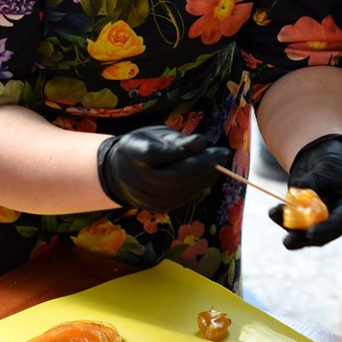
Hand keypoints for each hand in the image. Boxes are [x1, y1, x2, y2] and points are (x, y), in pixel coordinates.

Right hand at [97, 125, 231, 211]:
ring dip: (206, 176)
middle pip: (175, 175)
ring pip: (181, 189)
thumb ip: (177, 140)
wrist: (118, 174)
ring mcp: (148, 197)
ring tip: (220, 164)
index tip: (207, 142)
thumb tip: (202, 143)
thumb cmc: (140, 147)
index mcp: (134, 155)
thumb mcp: (154, 134)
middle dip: (203, 165)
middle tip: (224, 154)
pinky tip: (210, 174)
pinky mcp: (158, 207)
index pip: (161, 154)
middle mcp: (139, 180)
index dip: (186, 150)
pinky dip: (199, 185)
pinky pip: (182, 197)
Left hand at [268, 134, 341, 248]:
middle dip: (303, 238)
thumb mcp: (326, 167)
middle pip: (322, 234)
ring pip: (305, 231)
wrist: (323, 156)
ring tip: (274, 214)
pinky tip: (274, 213)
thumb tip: (296, 189)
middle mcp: (338, 218)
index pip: (340, 222)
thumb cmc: (332, 161)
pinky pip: (294, 222)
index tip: (310, 234)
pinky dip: (283, 218)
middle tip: (288, 242)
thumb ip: (313, 180)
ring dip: (289, 227)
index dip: (325, 230)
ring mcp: (321, 219)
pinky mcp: (305, 217)